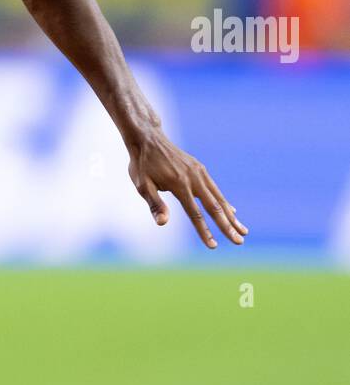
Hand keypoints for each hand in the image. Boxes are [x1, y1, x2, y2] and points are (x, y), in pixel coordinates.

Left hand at [127, 130, 247, 248]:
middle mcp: (194, 178)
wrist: (148, 138)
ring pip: (219, 198)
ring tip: (243, 230)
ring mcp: (199, 172)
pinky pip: (215, 188)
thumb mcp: (142, 185)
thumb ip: (155, 204)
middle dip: (227, 226)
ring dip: (231, 216)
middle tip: (240, 241)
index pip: (195, 214)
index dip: (205, 232)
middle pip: (214, 207)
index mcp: (180, 185)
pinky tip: (231, 211)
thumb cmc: (142, 165)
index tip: (213, 246)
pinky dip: (224, 202)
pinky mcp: (200, 168)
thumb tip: (163, 224)